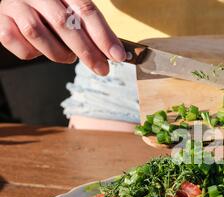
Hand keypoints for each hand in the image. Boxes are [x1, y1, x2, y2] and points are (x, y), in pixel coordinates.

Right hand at [0, 0, 126, 74]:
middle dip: (87, 51)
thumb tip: (113, 51)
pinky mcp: (0, 20)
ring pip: (37, 34)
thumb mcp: (70, 8)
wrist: (13, 0)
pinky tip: (41, 49)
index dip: (104, 35)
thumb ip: (88, 25)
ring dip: (59, 53)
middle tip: (102, 68)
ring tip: (68, 56)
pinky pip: (20, 45)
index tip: (118, 55)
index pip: (86, 10)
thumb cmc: (48, 7)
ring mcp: (14, 5)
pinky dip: (34, 53)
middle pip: (64, 23)